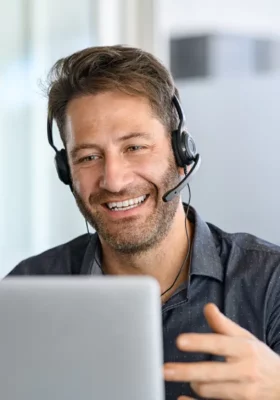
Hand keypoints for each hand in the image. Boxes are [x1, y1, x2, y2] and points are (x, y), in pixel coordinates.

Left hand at [163, 303, 279, 399]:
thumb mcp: (246, 338)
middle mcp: (245, 371)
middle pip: (210, 372)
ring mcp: (244, 393)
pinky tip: (181, 399)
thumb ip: (223, 325)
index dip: (199, 342)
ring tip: (189, 377)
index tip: (179, 341)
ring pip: (210, 391)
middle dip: (185, 371)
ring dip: (194, 383)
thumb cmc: (260, 358)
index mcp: (245, 349)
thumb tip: (207, 307)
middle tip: (164, 370)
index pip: (218, 344)